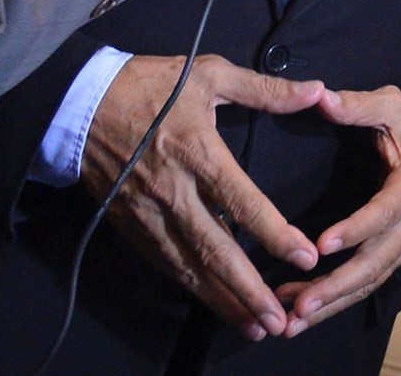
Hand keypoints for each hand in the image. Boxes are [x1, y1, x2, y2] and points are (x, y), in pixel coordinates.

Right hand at [81, 54, 326, 340]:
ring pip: (190, 267)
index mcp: (198, 152)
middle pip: (217, 250)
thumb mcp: (209, 73)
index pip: (243, 202)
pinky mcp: (132, 225)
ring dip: (223, 300)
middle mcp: (175, 191)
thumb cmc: (153, 85)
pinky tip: (214, 303)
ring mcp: (150, 213)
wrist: (84, 102)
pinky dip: (191, 287)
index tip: (306, 257)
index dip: (275, 233)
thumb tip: (317, 91)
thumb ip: (264, 90)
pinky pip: (165, 263)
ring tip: (256, 326)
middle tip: (280, 321)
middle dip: (249, 290)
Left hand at [276, 85, 400, 336]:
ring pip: (369, 282)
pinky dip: (335, 301)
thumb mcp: (392, 105)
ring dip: (331, 303)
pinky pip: (365, 284)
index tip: (323, 245)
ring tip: (291, 318)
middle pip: (376, 263)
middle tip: (300, 303)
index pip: (385, 212)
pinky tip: (301, 307)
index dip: (357, 229)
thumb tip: (321, 97)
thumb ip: (358, 105)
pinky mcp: (393, 256)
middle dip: (337, 286)